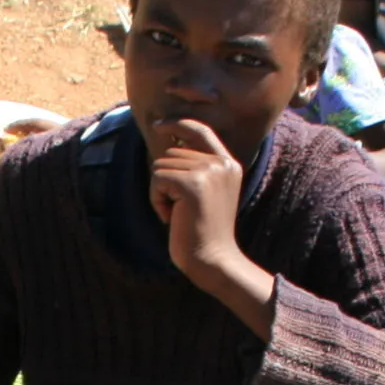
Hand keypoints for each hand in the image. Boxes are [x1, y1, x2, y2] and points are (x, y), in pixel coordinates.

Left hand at [145, 117, 272, 327]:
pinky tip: (171, 218)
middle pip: (171, 153)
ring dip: (159, 192)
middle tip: (178, 209)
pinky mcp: (193, 184)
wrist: (213, 260)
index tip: (158, 126)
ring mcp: (209, 171)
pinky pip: (157, 178)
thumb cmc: (202, 232)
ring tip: (177, 214)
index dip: (177, 124)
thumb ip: (193, 168)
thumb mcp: (203, 194)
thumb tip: (168, 143)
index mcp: (228, 164)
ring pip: (161, 166)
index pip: (200, 130)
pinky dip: (156, 200)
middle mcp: (221, 163)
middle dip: (165, 181)